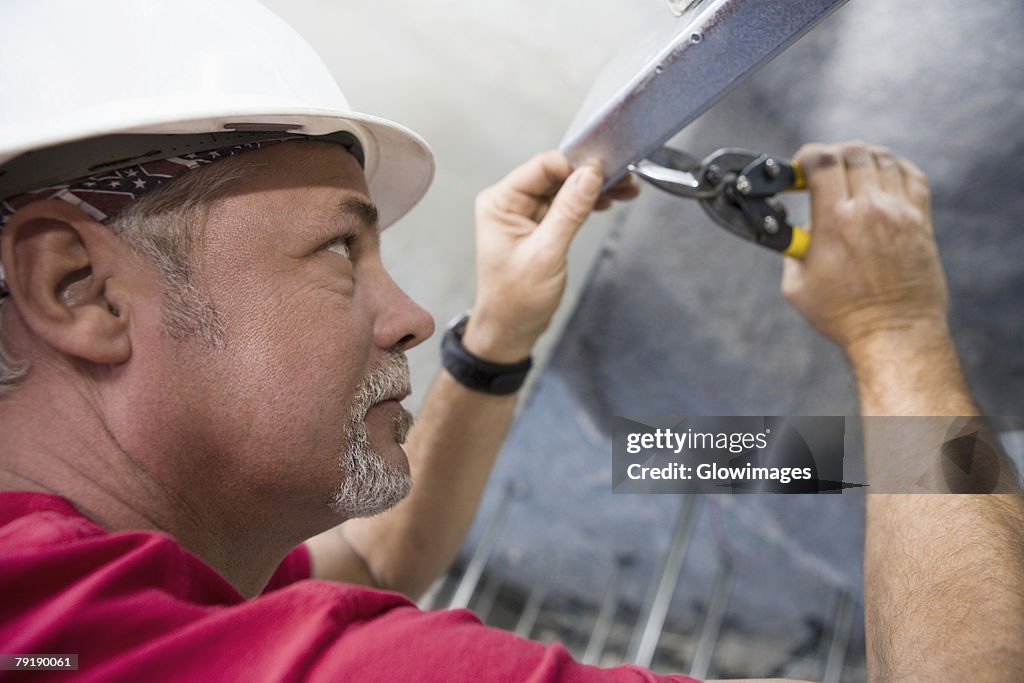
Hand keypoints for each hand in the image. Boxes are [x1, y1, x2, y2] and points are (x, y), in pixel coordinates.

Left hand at [465, 151, 638, 361]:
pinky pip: (566, 205)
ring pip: (565, 189)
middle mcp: (510, 203)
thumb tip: (590, 176)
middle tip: (624, 177)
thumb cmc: (516, 300)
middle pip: (556, 175)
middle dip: (590, 176)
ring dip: (594, 189)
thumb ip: (569, 212)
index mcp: (500, 203)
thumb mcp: (546, 253)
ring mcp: (525, 214)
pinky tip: (609, 201)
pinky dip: (588, 203)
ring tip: (626, 188)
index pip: (543, 167)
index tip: (606, 169)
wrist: (511, 330)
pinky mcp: (540, 226)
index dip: (576, 165)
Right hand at [781, 141, 949, 358]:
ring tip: (851, 174)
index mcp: (834, 222)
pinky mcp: (921, 221)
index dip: (807, 155)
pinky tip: (881, 178)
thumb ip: (790, 246)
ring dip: (862, 158)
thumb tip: (791, 223)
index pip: (823, 160)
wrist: (893, 331)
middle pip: (853, 151)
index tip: (800, 167)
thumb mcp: (795, 284)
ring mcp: (900, 212)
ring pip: (883, 158)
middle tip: (823, 171)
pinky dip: (894, 167)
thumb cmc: (841, 314)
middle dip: (832, 154)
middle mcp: (870, 209)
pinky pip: (912, 175)